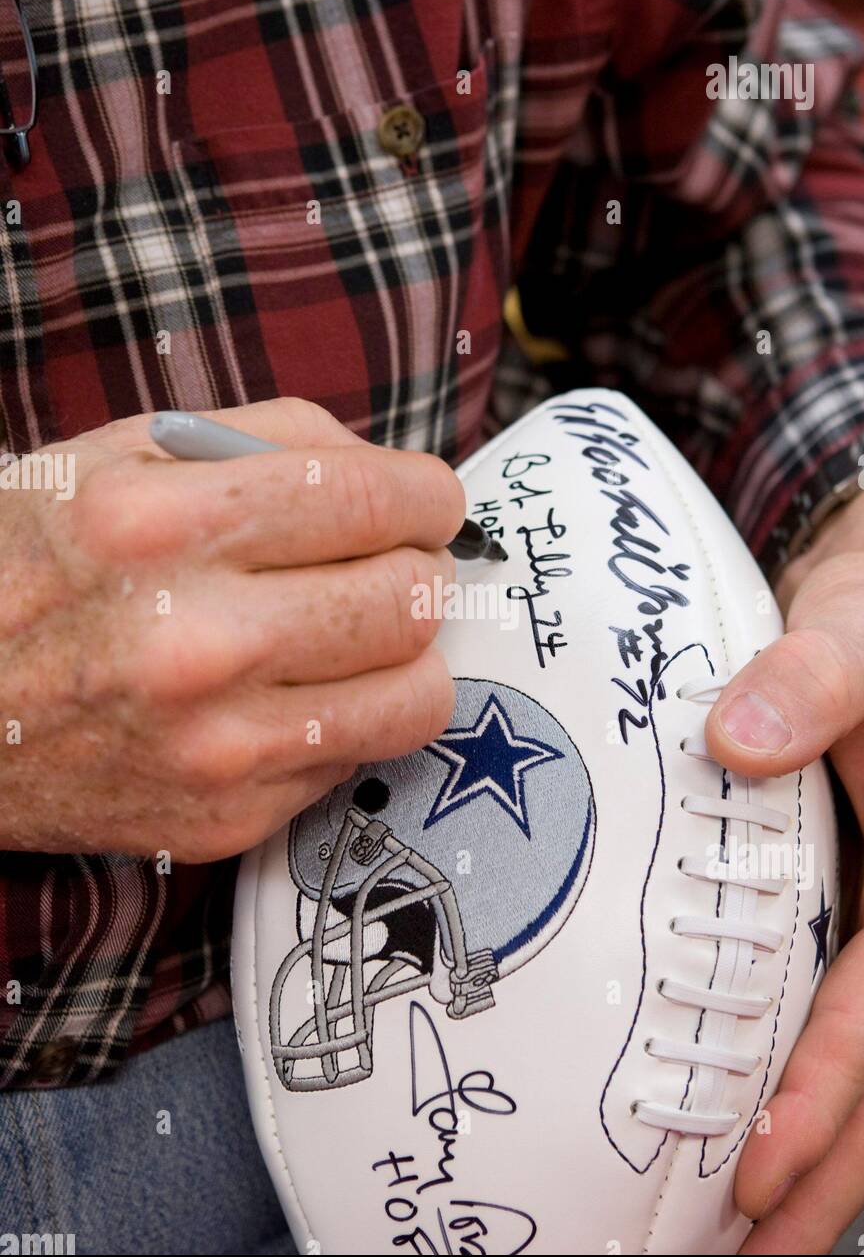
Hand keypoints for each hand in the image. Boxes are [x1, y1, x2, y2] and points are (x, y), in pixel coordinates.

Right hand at [0, 398, 462, 862]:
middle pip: (412, 598)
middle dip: (418, 569)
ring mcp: (214, 744)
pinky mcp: (226, 817)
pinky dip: (346, 717)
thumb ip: (271, 439)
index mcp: (161, 525)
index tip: (426, 503)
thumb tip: (394, 474)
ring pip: (417, 693)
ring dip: (406, 653)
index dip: (429, 497)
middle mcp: (194, 641)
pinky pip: (357, 755)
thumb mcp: (118, 458)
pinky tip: (289, 694)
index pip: (376, 501)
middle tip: (387, 564)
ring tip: (357, 632)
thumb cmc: (30, 566)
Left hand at [705, 485, 863, 1253]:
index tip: (763, 1162)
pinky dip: (817, 1083)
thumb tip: (741, 739)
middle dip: (828, 1166)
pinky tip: (762, 1126)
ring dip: (826, 1149)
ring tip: (752, 1229)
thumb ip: (811, 677)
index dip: (830, 1085)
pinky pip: (857, 1012)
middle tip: (752, 1249)